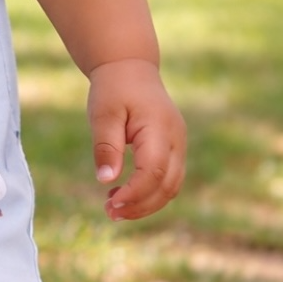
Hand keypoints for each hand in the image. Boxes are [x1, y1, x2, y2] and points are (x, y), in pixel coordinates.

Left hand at [87, 59, 185, 220]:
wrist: (130, 68)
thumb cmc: (114, 89)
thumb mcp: (103, 114)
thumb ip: (106, 146)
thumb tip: (105, 180)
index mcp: (160, 128)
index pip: (154, 171)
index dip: (135, 193)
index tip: (111, 203)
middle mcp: (176, 139)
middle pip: (168, 185)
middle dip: (141, 205)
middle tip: (109, 213)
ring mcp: (179, 145)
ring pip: (171, 186)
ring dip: (146, 203)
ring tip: (113, 209)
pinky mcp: (173, 149)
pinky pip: (168, 179)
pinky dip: (149, 193)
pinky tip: (123, 195)